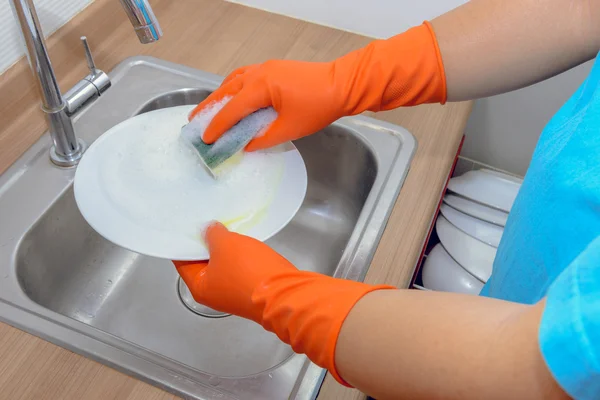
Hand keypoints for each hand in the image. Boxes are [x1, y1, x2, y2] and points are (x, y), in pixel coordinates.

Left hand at [173, 222, 297, 322]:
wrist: (285, 293)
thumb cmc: (249, 271)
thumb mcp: (225, 244)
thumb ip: (212, 233)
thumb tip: (209, 230)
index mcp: (200, 288)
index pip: (182, 261)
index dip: (183, 242)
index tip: (187, 226)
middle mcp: (214, 295)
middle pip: (203, 264)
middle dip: (207, 244)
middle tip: (209, 223)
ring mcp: (234, 294)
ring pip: (224, 266)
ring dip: (226, 249)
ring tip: (228, 229)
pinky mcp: (252, 290)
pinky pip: (241, 269)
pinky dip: (240, 256)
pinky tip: (244, 243)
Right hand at [188, 60, 346, 151]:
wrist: (343, 85)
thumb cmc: (319, 106)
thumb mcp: (289, 129)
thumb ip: (263, 138)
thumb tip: (244, 145)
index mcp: (261, 87)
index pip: (232, 109)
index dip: (217, 126)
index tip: (205, 139)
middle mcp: (259, 73)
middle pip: (226, 91)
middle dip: (209, 107)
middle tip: (194, 121)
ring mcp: (266, 68)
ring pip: (234, 81)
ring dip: (220, 95)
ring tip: (208, 109)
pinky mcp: (274, 69)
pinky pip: (245, 76)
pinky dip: (234, 87)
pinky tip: (233, 96)